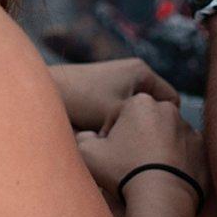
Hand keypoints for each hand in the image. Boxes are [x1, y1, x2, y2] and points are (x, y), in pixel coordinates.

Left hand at [50, 59, 179, 131]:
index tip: (152, 142)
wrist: (44, 91)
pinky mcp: (104, 91)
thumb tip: (156, 144)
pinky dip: (115, 124)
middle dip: (145, 125)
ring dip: (128, 126)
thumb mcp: (116, 114)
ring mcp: (118, 81)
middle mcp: (134, 72)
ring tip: (116, 140)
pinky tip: (104, 136)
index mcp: (143, 72)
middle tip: (134, 143)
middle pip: (153, 107)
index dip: (166, 123)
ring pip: (136, 112)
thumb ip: (142, 124)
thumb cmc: (82, 101)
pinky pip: (121, 111)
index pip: (172, 102)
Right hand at [75, 93, 207, 200]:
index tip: (106, 155)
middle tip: (126, 164)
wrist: (160, 197)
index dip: (108, 136)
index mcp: (140, 102)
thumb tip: (86, 137)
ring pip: (165, 137)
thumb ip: (82, 139)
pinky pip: (184, 153)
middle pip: (144, 124)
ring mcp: (189, 129)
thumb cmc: (123, 171)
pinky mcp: (202, 150)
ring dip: (156, 149)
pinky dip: (175, 162)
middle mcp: (168, 109)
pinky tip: (164, 178)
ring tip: (146, 173)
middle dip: (135, 139)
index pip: (118, 116)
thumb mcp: (88, 153)